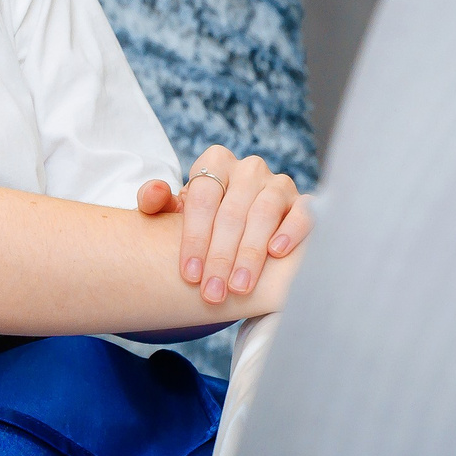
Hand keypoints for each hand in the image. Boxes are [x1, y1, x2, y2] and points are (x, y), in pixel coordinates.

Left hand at [142, 147, 312, 306]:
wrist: (236, 226)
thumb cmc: (204, 220)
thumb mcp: (176, 211)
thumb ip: (156, 202)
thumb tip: (153, 194)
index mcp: (214, 162)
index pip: (202, 200)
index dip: (195, 239)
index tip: (190, 275)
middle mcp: (248, 168)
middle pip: (232, 212)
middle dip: (220, 258)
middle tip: (213, 293)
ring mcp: (278, 183)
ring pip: (263, 214)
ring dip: (250, 254)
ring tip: (239, 287)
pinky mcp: (302, 201)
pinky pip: (302, 212)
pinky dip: (290, 231)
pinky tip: (277, 253)